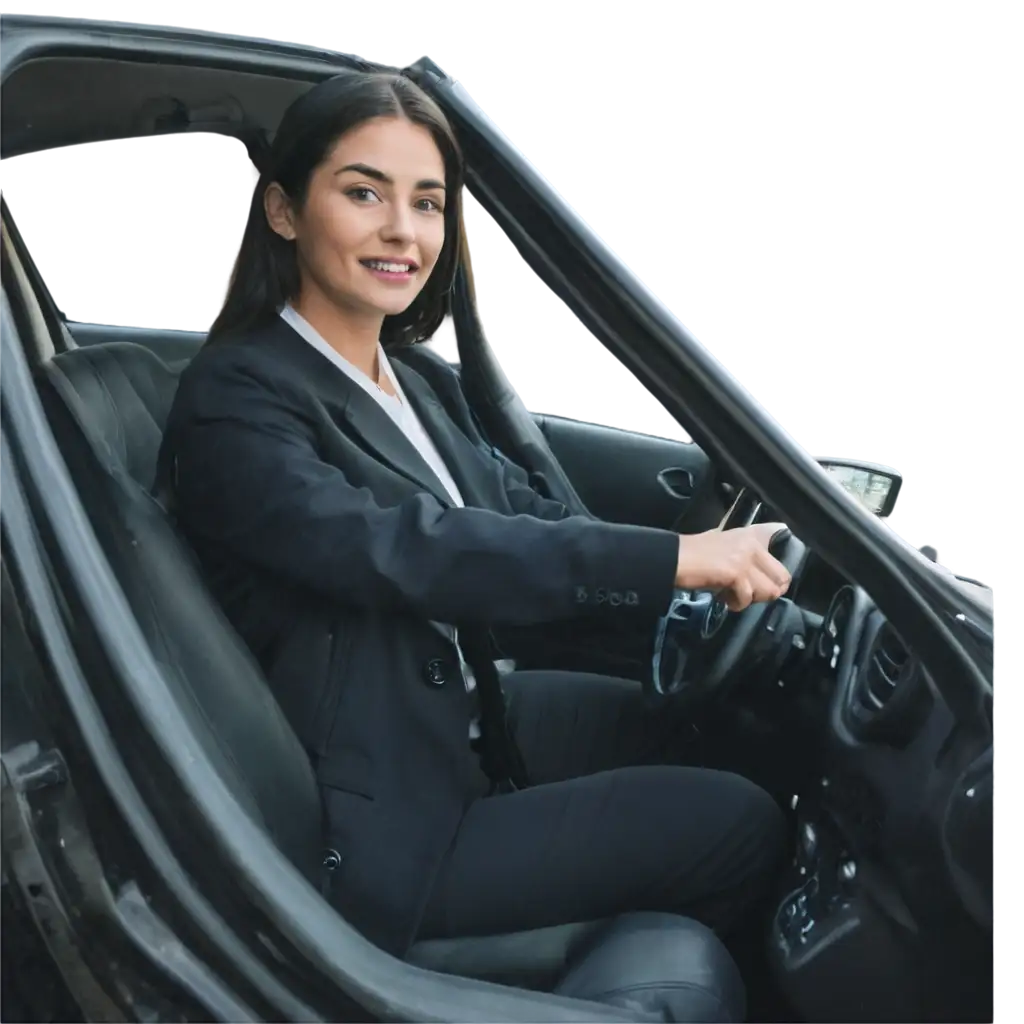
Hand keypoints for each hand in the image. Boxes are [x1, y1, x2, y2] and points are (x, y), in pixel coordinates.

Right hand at [675, 523, 791, 611]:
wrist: (674, 559)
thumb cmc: (692, 553)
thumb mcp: (721, 542)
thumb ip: (740, 548)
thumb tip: (751, 561)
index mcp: (748, 535)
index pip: (775, 533)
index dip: (776, 551)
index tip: (770, 567)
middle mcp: (751, 544)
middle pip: (782, 576)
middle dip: (768, 590)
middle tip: (748, 593)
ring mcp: (745, 559)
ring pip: (769, 591)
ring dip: (751, 599)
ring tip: (734, 596)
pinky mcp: (737, 574)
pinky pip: (747, 598)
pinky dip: (736, 604)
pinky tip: (723, 598)